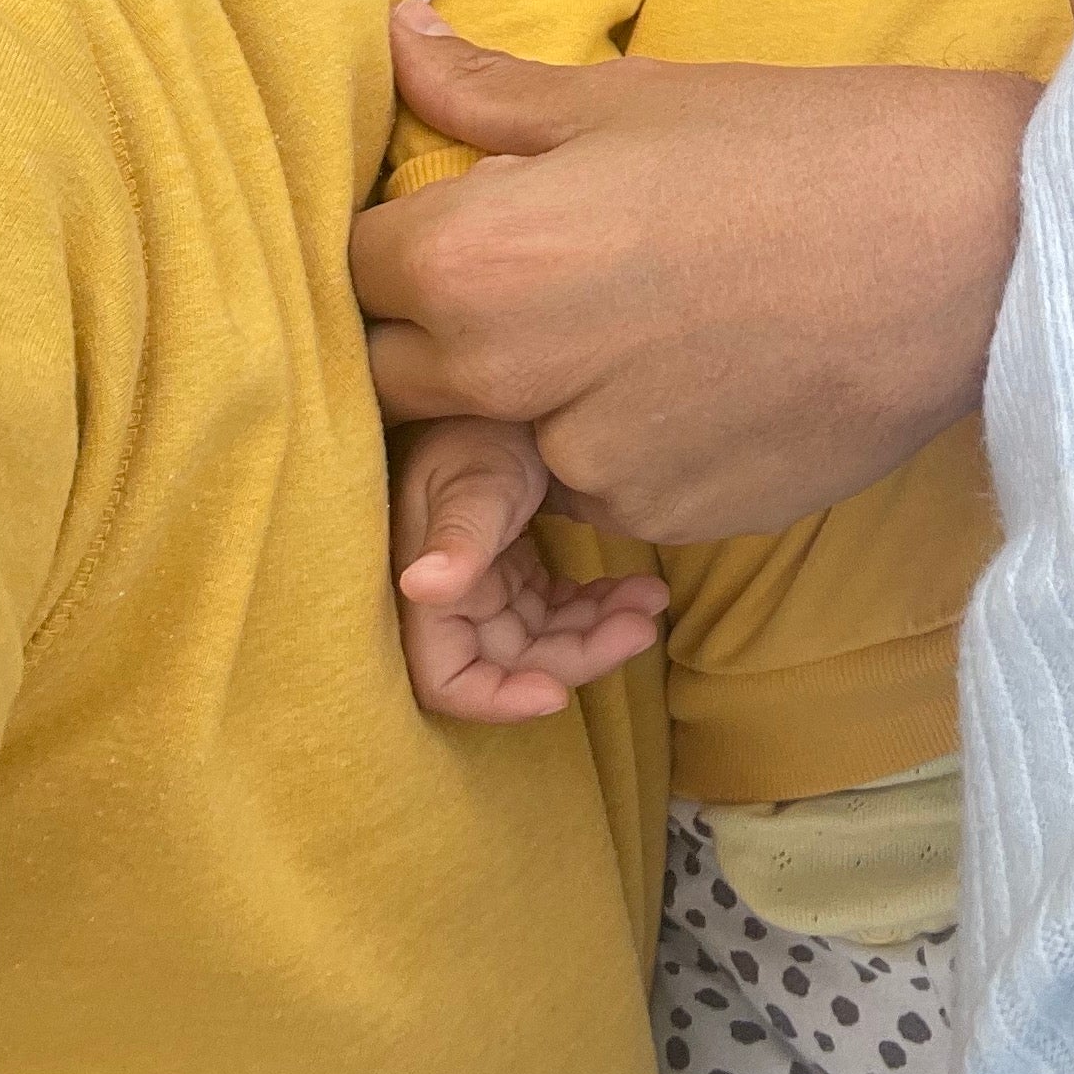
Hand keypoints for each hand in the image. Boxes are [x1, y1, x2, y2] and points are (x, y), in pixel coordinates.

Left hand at [352, 8, 1037, 542]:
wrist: (968, 245)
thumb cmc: (798, 145)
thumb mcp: (632, 97)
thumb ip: (487, 92)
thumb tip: (395, 39)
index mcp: (480, 255)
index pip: (360, 268)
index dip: (409, 237)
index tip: (474, 214)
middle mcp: (508, 378)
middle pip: (404, 374)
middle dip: (449, 328)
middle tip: (558, 266)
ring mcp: (586, 467)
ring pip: (505, 441)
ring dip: (539, 395)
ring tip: (653, 314)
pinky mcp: (663, 523)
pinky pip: (598, 487)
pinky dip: (626, 440)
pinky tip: (709, 368)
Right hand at [391, 417, 669, 722]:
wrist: (510, 375)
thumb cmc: (478, 420)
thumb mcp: (475, 474)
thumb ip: (459, 532)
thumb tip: (420, 587)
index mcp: (425, 583)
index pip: (447, 677)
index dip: (497, 697)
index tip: (557, 694)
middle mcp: (452, 593)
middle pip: (512, 661)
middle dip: (577, 654)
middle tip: (644, 623)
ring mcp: (486, 579)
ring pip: (542, 637)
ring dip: (596, 629)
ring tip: (653, 599)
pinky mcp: (516, 563)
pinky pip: (555, 606)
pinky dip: (594, 605)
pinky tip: (638, 586)